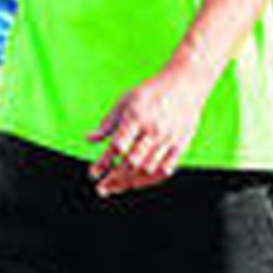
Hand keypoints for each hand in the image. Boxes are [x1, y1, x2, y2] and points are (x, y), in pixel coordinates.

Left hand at [87, 62, 214, 195]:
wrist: (185, 85)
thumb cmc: (150, 93)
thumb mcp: (125, 101)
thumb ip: (108, 123)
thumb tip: (88, 139)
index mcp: (136, 116)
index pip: (117, 146)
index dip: (104, 162)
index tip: (93, 173)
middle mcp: (152, 129)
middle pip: (132, 162)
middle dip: (115, 178)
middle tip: (102, 188)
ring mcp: (168, 139)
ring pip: (148, 169)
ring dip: (129, 182)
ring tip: (116, 187)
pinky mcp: (180, 145)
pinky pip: (165, 170)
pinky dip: (150, 180)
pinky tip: (136, 183)